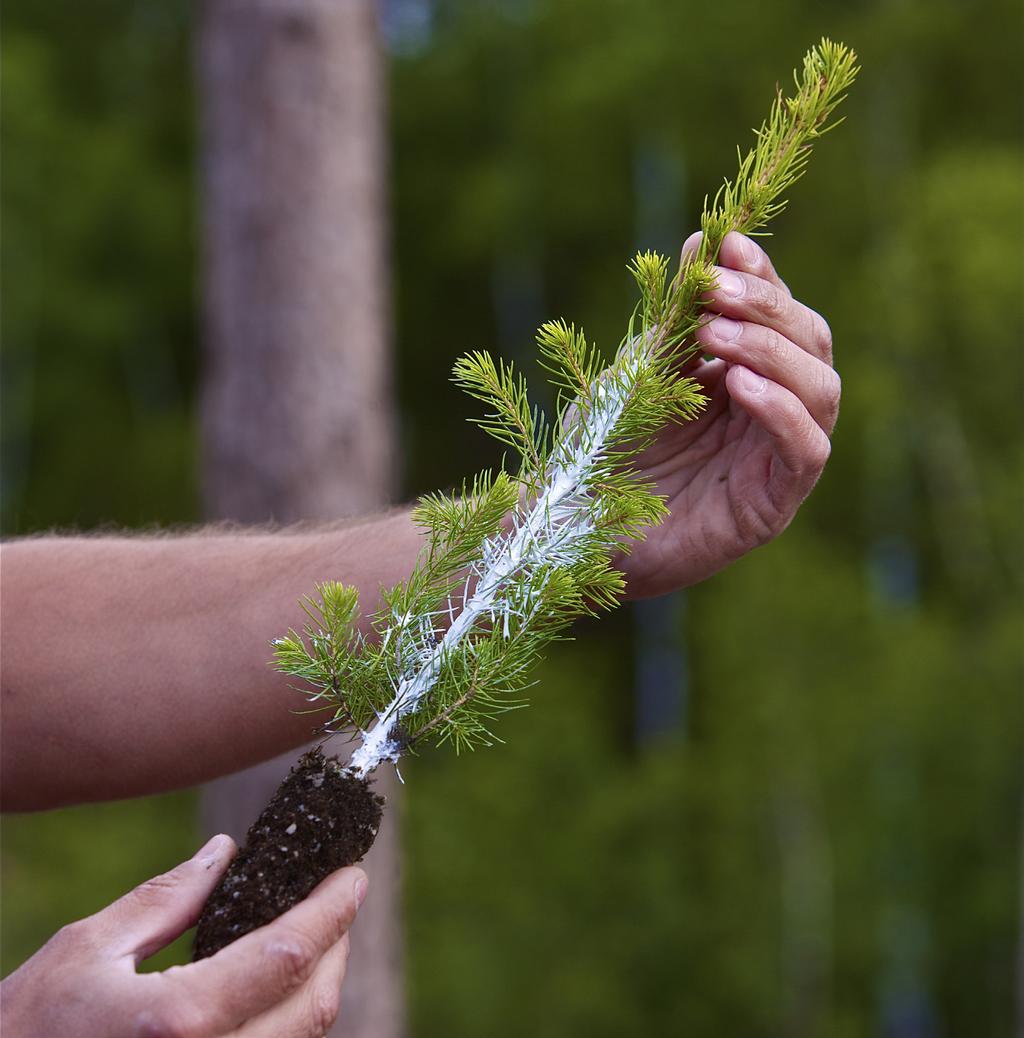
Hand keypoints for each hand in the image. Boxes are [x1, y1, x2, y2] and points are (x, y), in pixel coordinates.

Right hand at [0, 834, 366, 1037]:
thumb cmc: (26, 1028)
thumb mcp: (87, 950)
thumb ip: (166, 899)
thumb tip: (225, 853)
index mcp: (179, 1023)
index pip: (288, 955)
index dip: (332, 909)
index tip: (354, 874)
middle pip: (313, 1007)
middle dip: (338, 945)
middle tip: (339, 898)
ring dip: (319, 984)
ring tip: (317, 933)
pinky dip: (290, 1021)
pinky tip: (279, 986)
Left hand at [619, 230, 838, 598]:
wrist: (571, 528)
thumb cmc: (600, 452)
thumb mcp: (635, 374)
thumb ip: (674, 321)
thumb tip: (701, 240)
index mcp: (744, 380)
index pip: (782, 318)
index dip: (764, 278)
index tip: (729, 244)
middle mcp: (769, 416)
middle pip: (812, 346)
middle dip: (767, 308)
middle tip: (715, 290)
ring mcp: (773, 461)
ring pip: (821, 392)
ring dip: (772, 351)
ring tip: (715, 334)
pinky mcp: (771, 506)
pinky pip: (807, 452)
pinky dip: (782, 412)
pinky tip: (739, 385)